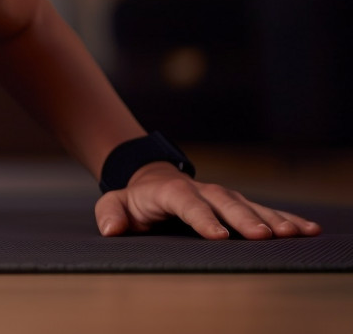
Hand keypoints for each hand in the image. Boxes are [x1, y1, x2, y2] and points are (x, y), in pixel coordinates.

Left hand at [95, 162, 322, 239]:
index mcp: (171, 192)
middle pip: (225, 203)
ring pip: (250, 206)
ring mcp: (223, 197)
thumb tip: (110, 230)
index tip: (218, 236)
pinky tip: (308, 230)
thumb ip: (110, 213)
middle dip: (243, 219)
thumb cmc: (133, 201)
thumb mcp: (115, 203)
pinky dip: (287, 219)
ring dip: (273, 219)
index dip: (202, 219)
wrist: (151, 182)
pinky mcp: (238, 205)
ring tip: (295, 234)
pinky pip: (265, 211)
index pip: (186, 203)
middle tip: (263, 237)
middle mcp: (202, 191)